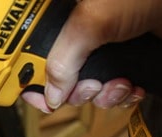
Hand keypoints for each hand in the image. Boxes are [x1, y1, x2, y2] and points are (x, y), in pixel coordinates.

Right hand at [21, 0, 161, 111]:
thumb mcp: (93, 22)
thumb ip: (65, 59)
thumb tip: (51, 92)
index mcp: (60, 14)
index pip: (31, 51)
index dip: (30, 77)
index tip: (37, 97)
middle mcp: (76, 31)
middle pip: (59, 76)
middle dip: (77, 90)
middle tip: (90, 86)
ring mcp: (99, 46)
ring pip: (85, 86)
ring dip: (103, 95)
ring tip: (118, 84)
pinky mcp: (120, 58)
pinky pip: (109, 88)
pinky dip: (120, 94)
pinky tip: (131, 84)